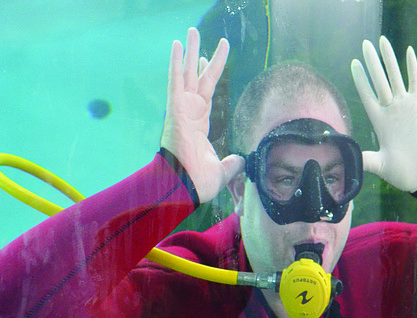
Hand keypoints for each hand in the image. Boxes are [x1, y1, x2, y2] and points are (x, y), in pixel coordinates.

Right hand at [160, 28, 244, 202]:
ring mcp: (181, 109)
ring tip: (191, 31)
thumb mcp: (222, 171)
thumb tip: (241, 161)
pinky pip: (176, 81)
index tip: (207, 59)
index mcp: (199, 124)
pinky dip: (175, 62)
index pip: (205, 93)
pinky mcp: (174, 109)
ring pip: (186, 73)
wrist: (185, 187)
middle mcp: (189, 112)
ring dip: (189, 51)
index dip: (208, 74)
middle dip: (198, 56)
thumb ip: (231, 164)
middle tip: (198, 35)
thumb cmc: (198, 182)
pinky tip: (177, 44)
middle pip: (196, 77)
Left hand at [351, 36, 416, 192]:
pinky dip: (412, 68)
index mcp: (378, 121)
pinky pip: (414, 83)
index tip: (353, 63)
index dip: (360, 80)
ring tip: (382, 41)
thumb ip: (362, 159)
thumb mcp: (378, 165)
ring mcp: (404, 107)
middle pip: (379, 80)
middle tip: (365, 44)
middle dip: (372, 62)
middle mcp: (389, 110)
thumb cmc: (399, 171)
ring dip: (389, 60)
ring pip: (395, 77)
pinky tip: (408, 51)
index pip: (366, 95)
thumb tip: (344, 161)